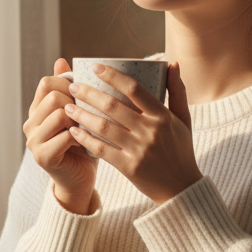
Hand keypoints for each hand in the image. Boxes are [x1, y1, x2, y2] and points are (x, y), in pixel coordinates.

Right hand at [24, 58, 97, 214]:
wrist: (80, 179)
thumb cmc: (82, 143)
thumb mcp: (76, 113)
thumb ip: (67, 88)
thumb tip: (61, 61)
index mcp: (36, 110)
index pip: (47, 82)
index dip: (69, 84)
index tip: (84, 95)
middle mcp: (30, 123)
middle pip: (53, 95)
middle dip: (76, 102)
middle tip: (88, 115)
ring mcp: (33, 140)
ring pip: (59, 113)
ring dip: (79, 120)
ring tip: (87, 129)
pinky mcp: (42, 156)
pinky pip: (65, 136)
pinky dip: (81, 137)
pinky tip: (87, 143)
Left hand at [64, 62, 200, 203]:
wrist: (182, 188)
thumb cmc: (180, 150)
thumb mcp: (183, 119)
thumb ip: (177, 90)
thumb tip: (172, 62)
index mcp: (162, 116)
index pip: (134, 89)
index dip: (113, 76)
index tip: (96, 67)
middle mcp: (150, 131)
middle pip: (113, 106)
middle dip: (89, 93)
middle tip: (73, 85)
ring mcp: (139, 150)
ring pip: (104, 127)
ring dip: (82, 115)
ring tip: (67, 106)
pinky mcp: (129, 167)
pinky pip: (102, 150)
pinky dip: (86, 139)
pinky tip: (74, 131)